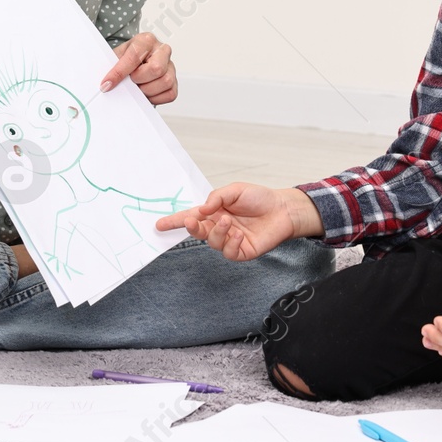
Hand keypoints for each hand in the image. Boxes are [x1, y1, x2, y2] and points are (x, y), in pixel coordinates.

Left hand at [100, 31, 176, 103]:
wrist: (133, 63)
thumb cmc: (125, 58)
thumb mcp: (116, 57)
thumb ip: (112, 67)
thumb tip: (107, 84)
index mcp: (146, 40)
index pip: (135, 56)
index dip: (119, 72)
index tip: (107, 83)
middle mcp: (162, 50)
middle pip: (156, 69)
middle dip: (138, 80)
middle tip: (130, 81)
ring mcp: (171, 65)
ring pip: (165, 81)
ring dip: (147, 90)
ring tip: (138, 87)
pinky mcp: (175, 81)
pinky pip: (170, 93)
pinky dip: (155, 98)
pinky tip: (146, 92)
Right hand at [155, 183, 321, 260]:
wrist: (283, 209)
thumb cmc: (260, 198)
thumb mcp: (235, 190)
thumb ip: (216, 198)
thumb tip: (202, 209)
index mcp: (215, 212)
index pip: (191, 217)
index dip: (175, 221)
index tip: (158, 225)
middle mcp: (220, 227)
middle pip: (198, 232)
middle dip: (193, 228)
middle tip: (194, 221)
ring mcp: (230, 240)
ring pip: (213, 242)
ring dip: (217, 232)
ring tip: (228, 221)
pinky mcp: (241, 251)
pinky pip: (229, 252)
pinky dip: (231, 243)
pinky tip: (238, 234)